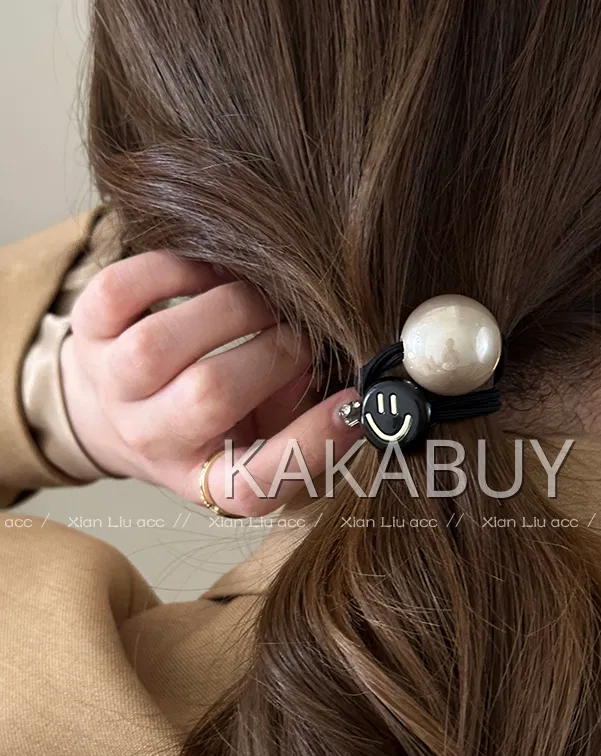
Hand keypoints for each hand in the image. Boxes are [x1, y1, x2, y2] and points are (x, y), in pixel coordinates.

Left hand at [60, 250, 359, 515]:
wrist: (118, 401)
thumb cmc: (217, 415)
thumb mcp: (268, 433)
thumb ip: (313, 417)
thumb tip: (357, 387)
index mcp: (204, 479)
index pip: (253, 485)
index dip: (311, 444)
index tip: (354, 405)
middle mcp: (151, 441)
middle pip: (210, 395)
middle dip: (276, 350)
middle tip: (301, 335)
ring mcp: (111, 386)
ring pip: (160, 343)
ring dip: (231, 306)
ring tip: (260, 302)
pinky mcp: (88, 330)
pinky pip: (124, 289)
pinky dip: (178, 270)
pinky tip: (212, 275)